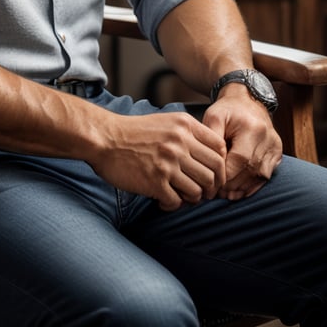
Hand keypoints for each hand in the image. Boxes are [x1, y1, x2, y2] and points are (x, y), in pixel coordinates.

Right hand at [90, 111, 227, 211]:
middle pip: (214, 172)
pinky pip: (177, 202)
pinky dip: (173, 205)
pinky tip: (163, 201)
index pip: (220, 149)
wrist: (104, 138)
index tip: (214, 175)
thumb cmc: (134, 132)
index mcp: (184, 126)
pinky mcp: (155, 181)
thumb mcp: (166, 121)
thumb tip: (212, 153)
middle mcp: (179, 143)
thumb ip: (189, 133)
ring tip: (181, 196)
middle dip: (213, 188)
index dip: (221, 166)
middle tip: (204, 193)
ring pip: (198, 190)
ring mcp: (168, 163)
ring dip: (193, 198)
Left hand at [202, 86, 282, 200]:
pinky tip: (239, 191)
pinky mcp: (278, 153)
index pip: (240, 159)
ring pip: (260, 176)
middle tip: (216, 193)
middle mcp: (267, 138)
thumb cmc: (227, 110)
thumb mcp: (214, 116)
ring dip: (242, 188)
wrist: (248, 101)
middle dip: (233, 184)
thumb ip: (211, 137)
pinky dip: (252, 186)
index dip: (226, 175)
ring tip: (225, 194)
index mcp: (252, 128)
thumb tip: (208, 163)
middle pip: (251, 170)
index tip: (211, 183)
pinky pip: (266, 176)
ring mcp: (275, 147)